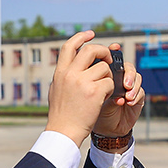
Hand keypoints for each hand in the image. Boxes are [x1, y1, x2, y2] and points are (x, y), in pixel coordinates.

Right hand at [46, 32, 123, 149]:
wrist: (64, 132)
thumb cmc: (61, 114)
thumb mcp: (57, 90)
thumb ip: (65, 75)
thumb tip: (74, 63)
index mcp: (60, 72)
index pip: (69, 46)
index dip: (81, 37)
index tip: (91, 34)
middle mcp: (70, 74)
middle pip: (91, 50)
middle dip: (103, 52)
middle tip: (109, 58)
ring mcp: (82, 82)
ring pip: (104, 68)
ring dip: (108, 77)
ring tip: (103, 89)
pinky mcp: (94, 92)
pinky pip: (110, 83)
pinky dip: (111, 90)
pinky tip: (105, 98)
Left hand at [89, 60, 144, 150]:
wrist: (103, 130)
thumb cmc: (93, 111)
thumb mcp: (91, 94)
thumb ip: (95, 81)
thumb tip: (101, 71)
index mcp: (106, 75)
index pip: (112, 59)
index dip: (114, 51)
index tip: (115, 48)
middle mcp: (119, 79)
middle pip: (127, 66)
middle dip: (127, 71)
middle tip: (124, 82)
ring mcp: (128, 88)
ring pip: (136, 77)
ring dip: (132, 83)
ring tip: (127, 94)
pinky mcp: (137, 98)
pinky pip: (140, 91)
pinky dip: (135, 95)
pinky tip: (128, 101)